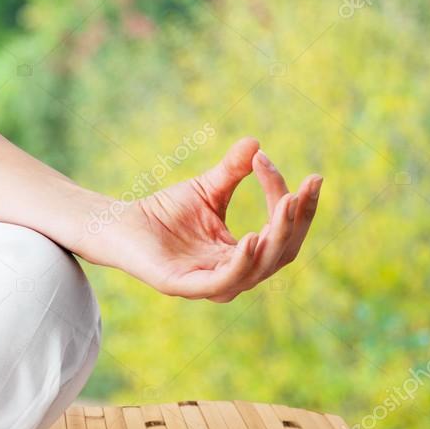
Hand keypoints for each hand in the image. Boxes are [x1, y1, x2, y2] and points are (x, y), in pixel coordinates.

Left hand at [91, 138, 321, 301]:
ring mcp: (210, 284)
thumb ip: (233, 170)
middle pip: (281, 254)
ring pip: (259, 270)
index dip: (299, 207)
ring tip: (286, 206)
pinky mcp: (185, 286)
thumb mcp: (208, 188)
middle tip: (301, 191)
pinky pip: (224, 281)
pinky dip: (243, 263)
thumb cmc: (164, 212)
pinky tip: (254, 237)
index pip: (283, 233)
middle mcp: (234, 275)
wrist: (120, 223)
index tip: (309, 176)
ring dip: (277, 238)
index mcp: (243, 255)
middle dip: (296, 223)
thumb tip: (256, 142)